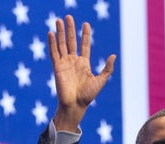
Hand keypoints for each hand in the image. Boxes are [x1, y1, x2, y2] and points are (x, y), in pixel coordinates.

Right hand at [48, 15, 115, 131]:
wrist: (76, 104)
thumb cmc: (88, 95)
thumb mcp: (101, 80)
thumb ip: (107, 68)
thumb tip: (113, 55)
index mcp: (84, 63)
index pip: (84, 45)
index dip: (85, 35)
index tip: (86, 24)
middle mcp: (73, 61)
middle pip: (70, 41)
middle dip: (70, 29)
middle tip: (68, 17)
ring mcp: (64, 63)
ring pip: (61, 44)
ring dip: (60, 32)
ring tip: (58, 20)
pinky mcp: (57, 67)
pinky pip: (54, 53)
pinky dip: (52, 43)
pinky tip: (51, 33)